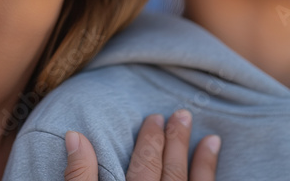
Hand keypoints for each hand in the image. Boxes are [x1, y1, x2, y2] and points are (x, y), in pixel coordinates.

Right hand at [62, 110, 220, 180]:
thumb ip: (80, 176)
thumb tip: (75, 136)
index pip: (145, 165)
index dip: (150, 141)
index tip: (155, 118)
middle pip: (171, 172)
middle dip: (176, 142)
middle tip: (182, 115)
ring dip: (204, 163)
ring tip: (212, 139)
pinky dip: (210, 179)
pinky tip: (214, 167)